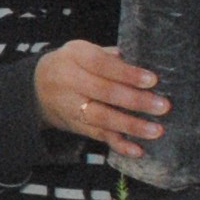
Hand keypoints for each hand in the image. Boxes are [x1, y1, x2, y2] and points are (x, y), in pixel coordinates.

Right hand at [33, 41, 169, 161]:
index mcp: (75, 56)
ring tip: (156, 130)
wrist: (37, 87)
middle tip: (162, 106)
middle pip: (104, 92)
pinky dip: (118, 144)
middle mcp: (70, 82)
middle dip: (135, 101)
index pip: (102, 64)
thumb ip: (110, 55)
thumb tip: (141, 60)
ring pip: (102, 117)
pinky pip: (98, 136)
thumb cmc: (72, 64)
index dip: (127, 73)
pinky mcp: (76, 126)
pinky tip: (137, 150)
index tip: (152, 80)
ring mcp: (72, 107)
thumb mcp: (84, 49)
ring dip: (131, 126)